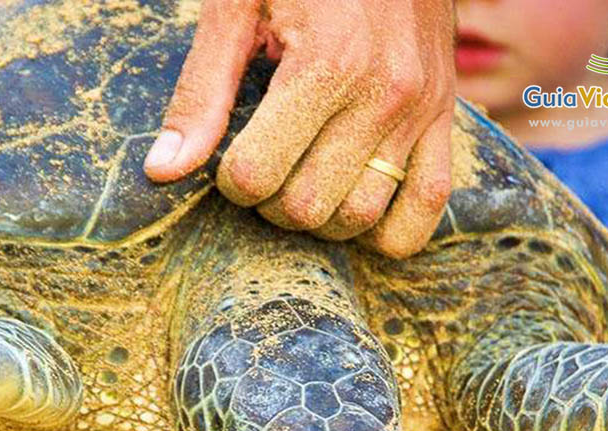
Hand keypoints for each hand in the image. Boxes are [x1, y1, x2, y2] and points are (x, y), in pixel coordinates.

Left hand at [144, 0, 454, 257]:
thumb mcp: (236, 8)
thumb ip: (202, 91)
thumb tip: (163, 171)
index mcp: (327, 66)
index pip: (256, 176)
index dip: (229, 179)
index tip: (229, 156)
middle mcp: (382, 95)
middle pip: (308, 208)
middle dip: (271, 203)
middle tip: (264, 167)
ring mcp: (420, 110)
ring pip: (360, 216)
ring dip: (321, 217)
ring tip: (304, 179)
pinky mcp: (444, 117)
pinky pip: (429, 204)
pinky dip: (391, 230)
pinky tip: (357, 212)